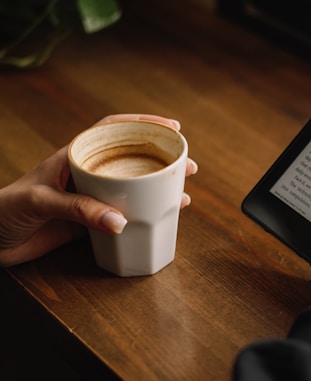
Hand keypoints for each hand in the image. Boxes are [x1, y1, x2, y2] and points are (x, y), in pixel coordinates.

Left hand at [0, 114, 197, 266]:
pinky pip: (124, 214)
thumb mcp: (41, 202)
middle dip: (162, 159)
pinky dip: (144, 214)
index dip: (143, 123)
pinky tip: (161, 217)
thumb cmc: (5, 210)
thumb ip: (79, 210)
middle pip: (131, 159)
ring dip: (159, 188)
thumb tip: (122, 221)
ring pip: (133, 187)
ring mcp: (91, 197)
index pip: (113, 129)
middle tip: (188, 166)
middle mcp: (87, 173)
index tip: (171, 125)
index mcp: (74, 155)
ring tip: (184, 191)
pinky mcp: (90, 221)